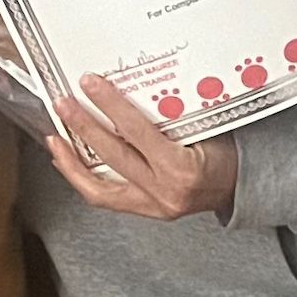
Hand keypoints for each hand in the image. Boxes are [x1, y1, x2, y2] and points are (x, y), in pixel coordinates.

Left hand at [47, 74, 238, 221]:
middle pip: (113, 156)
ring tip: (55, 139)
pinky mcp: (146, 212)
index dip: (110, 105)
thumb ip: (172, 114)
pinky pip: (106, 199)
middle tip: (64, 103)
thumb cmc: (227, 152)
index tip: (91, 83)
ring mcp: (154, 207)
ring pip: (99, 188)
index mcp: (182, 168)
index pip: (136, 131)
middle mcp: (165, 192)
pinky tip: (70, 163)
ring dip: (72, 162)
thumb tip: (130, 85)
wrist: (241, 185)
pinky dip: (84, 180)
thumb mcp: (207, 126)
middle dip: (82, 126)